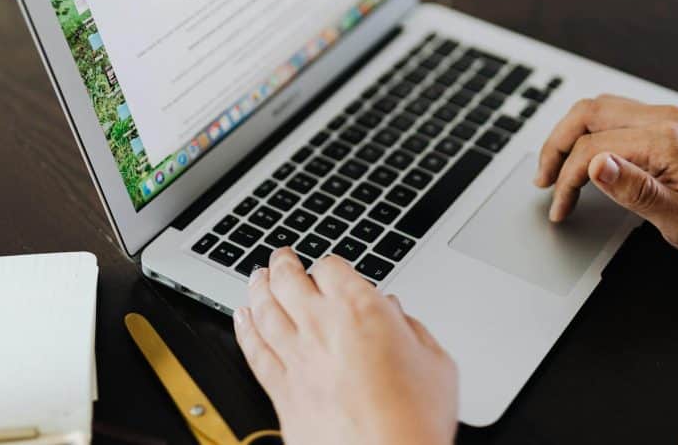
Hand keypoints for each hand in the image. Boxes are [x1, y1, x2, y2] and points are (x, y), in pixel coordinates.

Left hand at [233, 248, 457, 444]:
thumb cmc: (415, 421)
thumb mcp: (436, 363)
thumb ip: (412, 331)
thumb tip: (397, 316)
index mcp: (361, 310)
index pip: (331, 267)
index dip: (329, 265)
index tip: (330, 268)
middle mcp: (322, 327)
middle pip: (288, 281)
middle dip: (283, 263)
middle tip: (281, 256)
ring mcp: (298, 359)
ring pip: (265, 311)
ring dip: (259, 288)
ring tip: (257, 277)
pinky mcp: (282, 391)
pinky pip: (255, 351)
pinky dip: (245, 330)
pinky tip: (241, 319)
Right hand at [535, 94, 677, 260]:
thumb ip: (635, 191)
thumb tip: (595, 164)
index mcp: (664, 142)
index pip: (592, 148)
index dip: (567, 179)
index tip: (560, 208)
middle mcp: (664, 119)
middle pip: (587, 113)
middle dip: (555, 145)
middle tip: (542, 179)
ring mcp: (667, 117)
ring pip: (599, 107)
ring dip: (569, 134)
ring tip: (556, 166)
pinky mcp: (669, 123)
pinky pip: (616, 113)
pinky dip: (590, 130)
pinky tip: (585, 154)